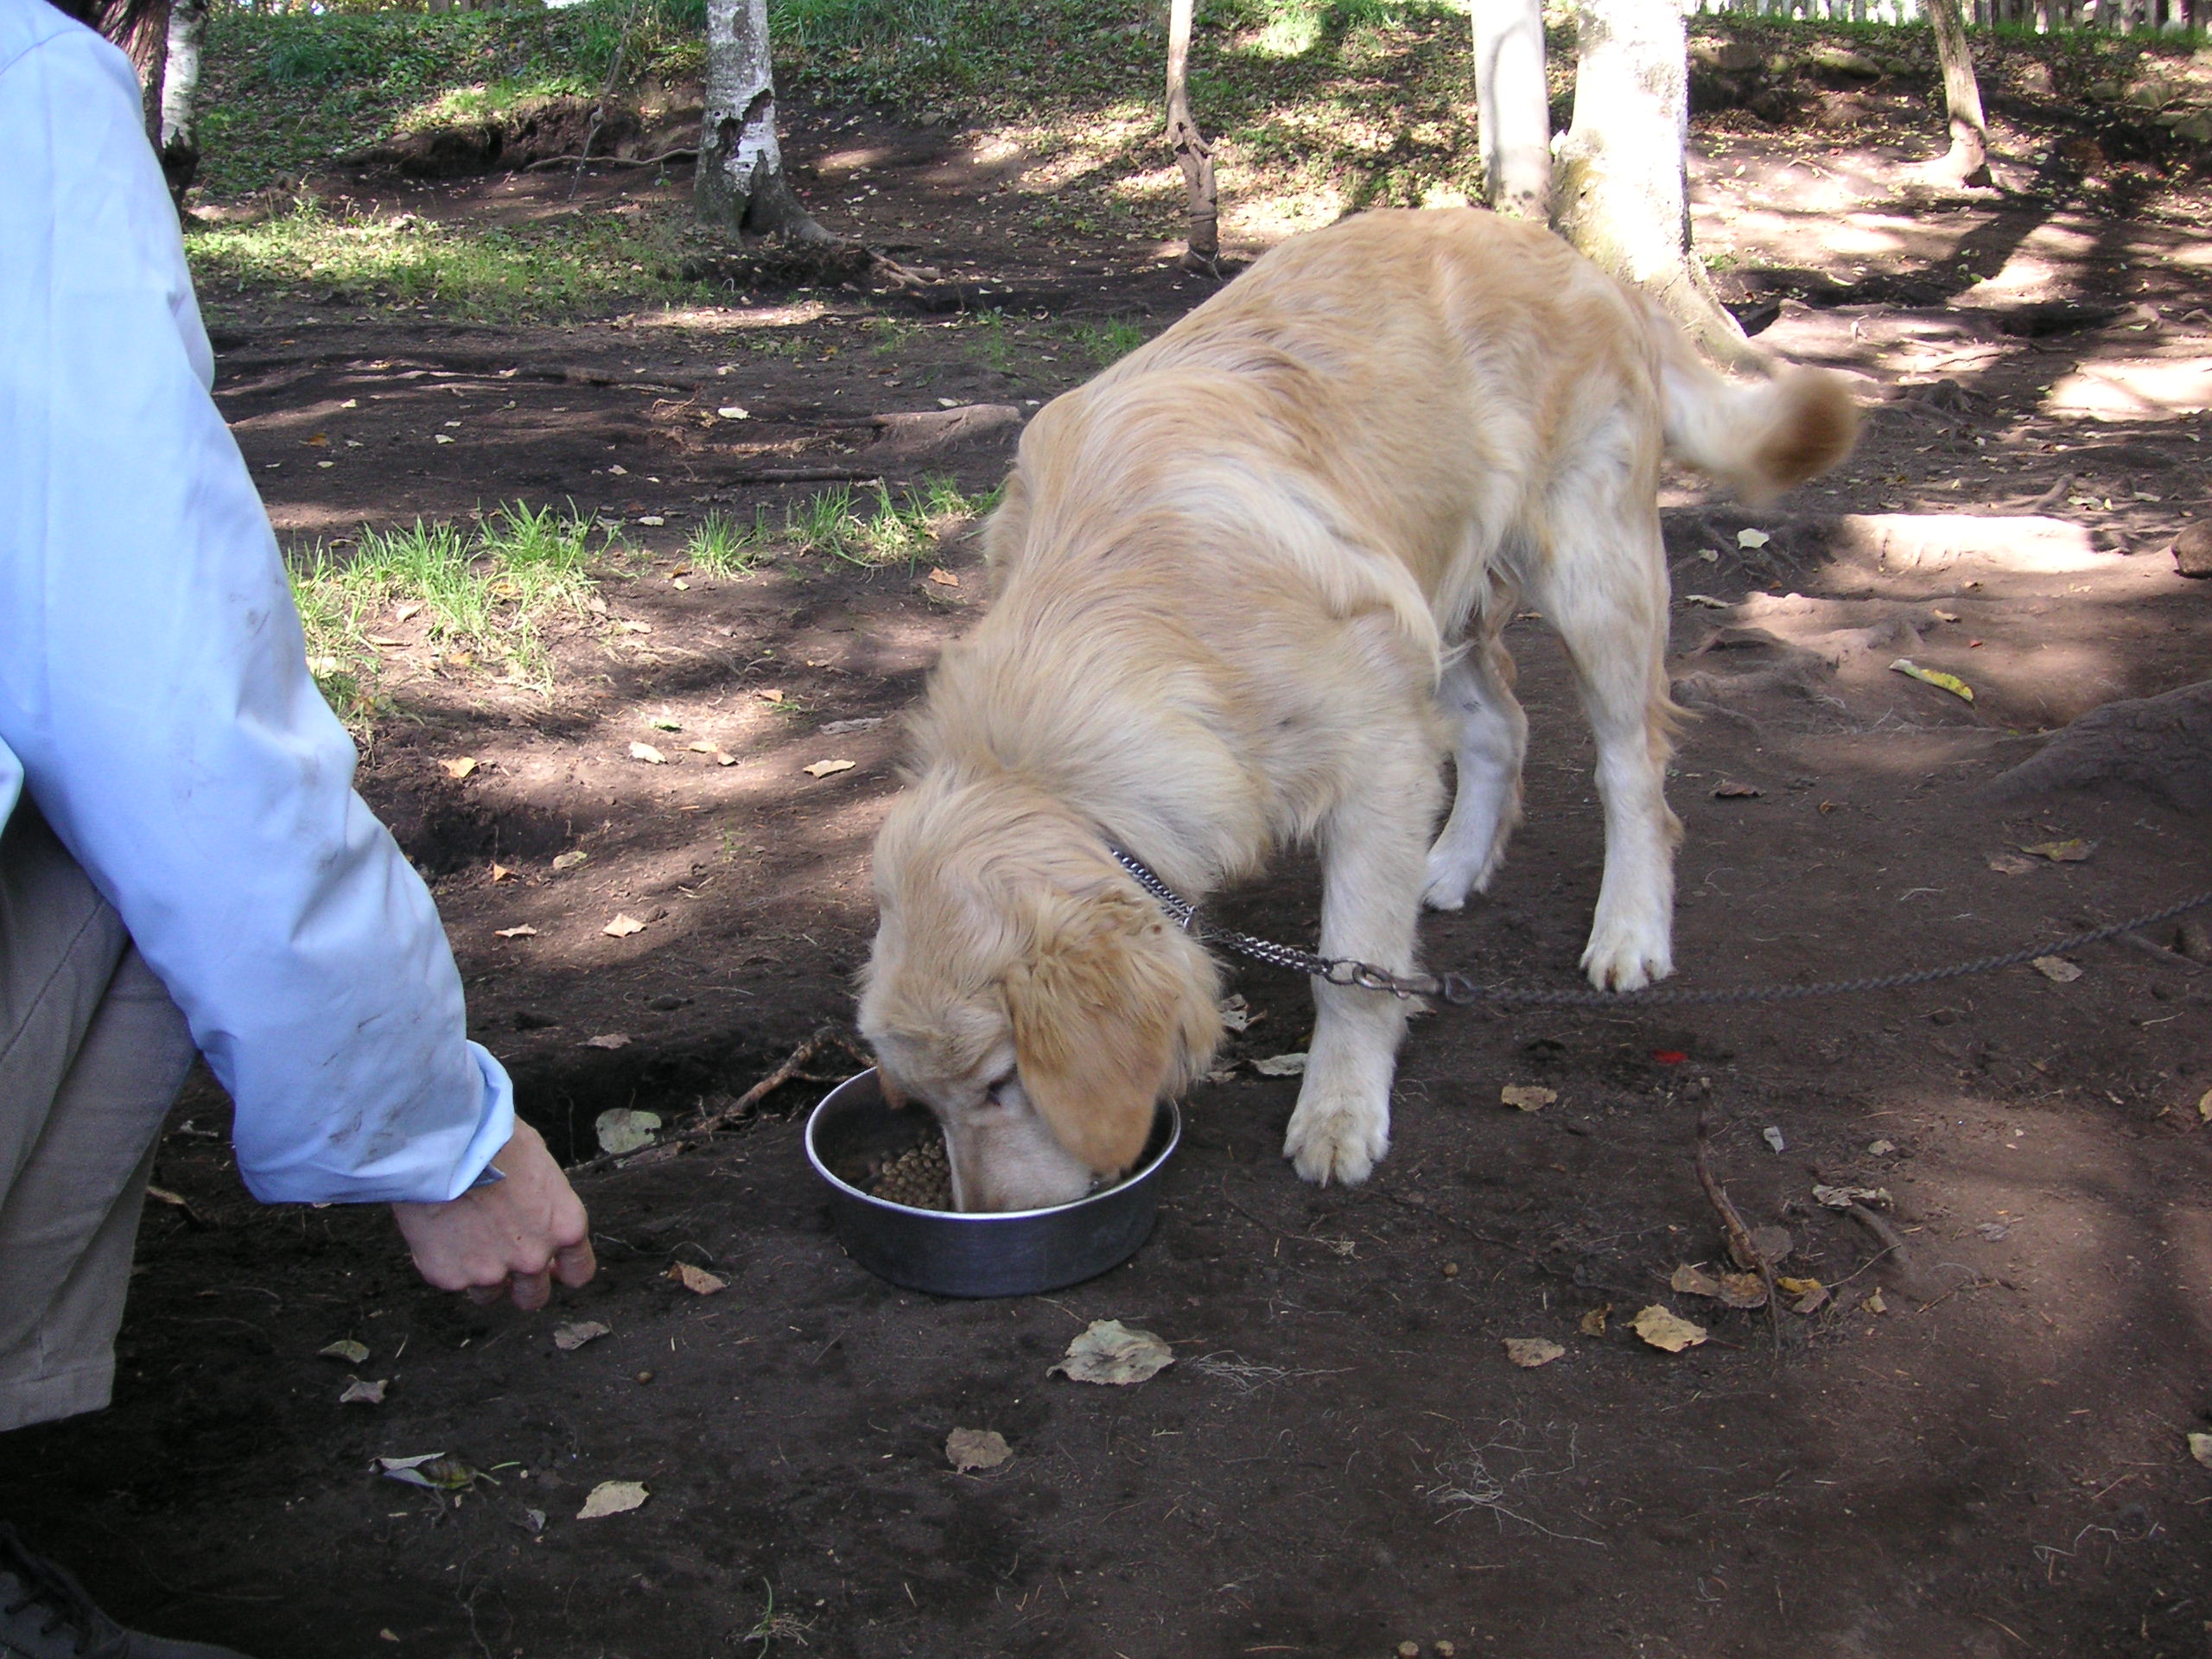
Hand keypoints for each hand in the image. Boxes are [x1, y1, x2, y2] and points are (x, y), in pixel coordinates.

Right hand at [390, 1120, 595, 1310]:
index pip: (579, 1273)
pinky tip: (441, 1232)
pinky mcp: (449, 1276)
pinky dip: (446, 1262)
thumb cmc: (491, 1140)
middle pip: (535, 1297)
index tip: (552, 1267)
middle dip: (522, 1285)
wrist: (441, 1145)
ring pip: (490, 1294)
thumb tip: (539, 1213)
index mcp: (564, 1227)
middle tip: (504, 1259)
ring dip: (481, 1274)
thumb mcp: (539, 1162)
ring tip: (466, 1239)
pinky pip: (452, 1280)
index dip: (562, 1270)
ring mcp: (490, 1272)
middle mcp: (532, 1257)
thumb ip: (545, 1202)